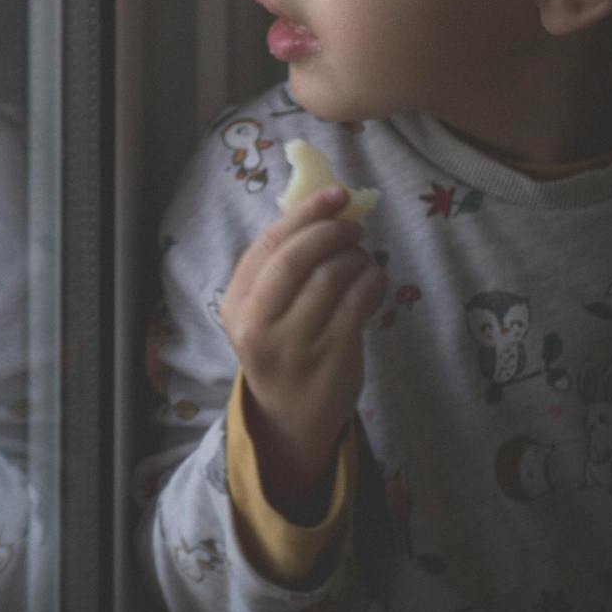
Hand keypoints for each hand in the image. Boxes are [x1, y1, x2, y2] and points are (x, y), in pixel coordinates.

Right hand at [220, 186, 386, 519]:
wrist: (289, 417)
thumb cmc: (281, 347)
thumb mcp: (263, 310)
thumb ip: (282, 265)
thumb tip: (324, 205)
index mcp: (237, 303)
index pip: (269, 244)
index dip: (305, 213)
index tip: (335, 194)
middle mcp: (258, 324)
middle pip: (297, 258)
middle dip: (332, 231)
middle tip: (354, 227)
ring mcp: (295, 344)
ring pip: (331, 277)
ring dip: (356, 257)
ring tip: (362, 259)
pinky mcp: (332, 357)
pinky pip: (358, 302)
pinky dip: (372, 280)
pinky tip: (374, 277)